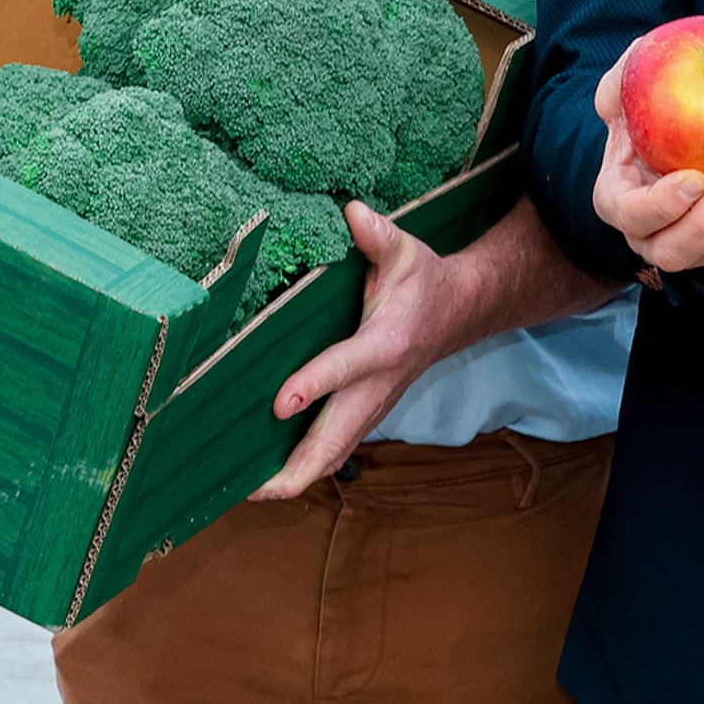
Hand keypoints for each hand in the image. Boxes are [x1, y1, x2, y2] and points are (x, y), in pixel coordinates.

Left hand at [256, 203, 483, 500]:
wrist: (459, 312)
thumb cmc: (424, 280)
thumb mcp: (405, 250)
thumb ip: (377, 235)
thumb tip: (350, 211)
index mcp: (386, 342)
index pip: (347, 367)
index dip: (314, 385)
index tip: (279, 403)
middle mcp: (379, 384)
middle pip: (338, 439)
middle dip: (297, 468)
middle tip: (250, 488)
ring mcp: (374, 406)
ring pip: (334, 455)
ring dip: (295, 477)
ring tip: (244, 492)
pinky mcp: (367, 415)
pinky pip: (335, 451)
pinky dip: (303, 469)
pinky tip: (266, 477)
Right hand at [589, 43, 703, 271]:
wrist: (680, 133)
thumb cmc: (648, 109)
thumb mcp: (627, 87)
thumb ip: (625, 77)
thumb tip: (640, 62)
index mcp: (618, 201)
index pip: (634, 217)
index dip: (664, 205)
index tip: (694, 177)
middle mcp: (650, 236)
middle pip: (677, 252)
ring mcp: (692, 247)